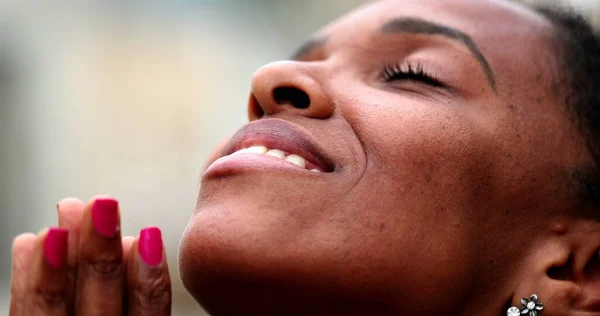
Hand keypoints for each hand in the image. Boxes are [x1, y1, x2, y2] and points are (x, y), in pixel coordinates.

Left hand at [9, 196, 171, 315]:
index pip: (148, 312)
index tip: (148, 234)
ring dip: (61, 259)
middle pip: (101, 306)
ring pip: (53, 306)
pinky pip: (22, 311)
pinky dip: (27, 276)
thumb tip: (144, 238)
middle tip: (103, 205)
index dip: (149, 276)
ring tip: (67, 213)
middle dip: (100, 254)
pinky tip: (32, 241)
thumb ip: (146, 293)